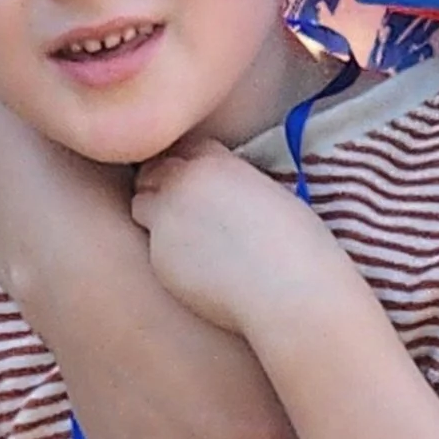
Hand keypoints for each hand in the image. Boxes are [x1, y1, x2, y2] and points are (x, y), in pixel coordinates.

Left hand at [129, 139, 326, 341]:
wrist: (287, 289)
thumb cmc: (296, 243)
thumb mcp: (267, 190)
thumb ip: (232, 181)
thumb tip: (217, 193)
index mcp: (213, 163)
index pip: (186, 149)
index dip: (192, 163)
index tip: (201, 179)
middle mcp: (180, 186)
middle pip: (153, 172)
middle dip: (164, 183)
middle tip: (187, 207)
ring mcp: (163, 223)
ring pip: (142, 206)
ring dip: (157, 213)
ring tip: (187, 235)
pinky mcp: (157, 260)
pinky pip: (152, 249)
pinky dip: (168, 253)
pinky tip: (199, 268)